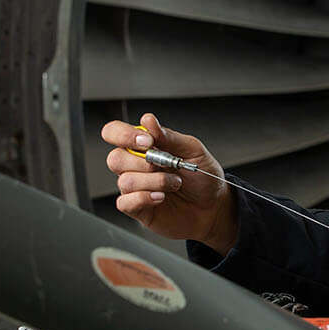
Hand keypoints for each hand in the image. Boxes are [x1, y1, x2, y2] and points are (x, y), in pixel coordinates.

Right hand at [102, 114, 237, 252]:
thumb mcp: (193, 150)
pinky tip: (161, 197)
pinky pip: (125, 203)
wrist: (213, 206)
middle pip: (114, 158)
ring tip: (174, 183)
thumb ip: (169, 136)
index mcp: (145, 146)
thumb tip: (148, 120)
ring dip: (155, 181)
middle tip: (166, 164)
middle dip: (142, 162)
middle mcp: (136, 165)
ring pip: (125, 181)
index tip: (147, 141)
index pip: (115, 133)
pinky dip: (144, 198)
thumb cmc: (202, 177)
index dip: (124, 135)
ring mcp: (135, 187)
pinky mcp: (137, 208)